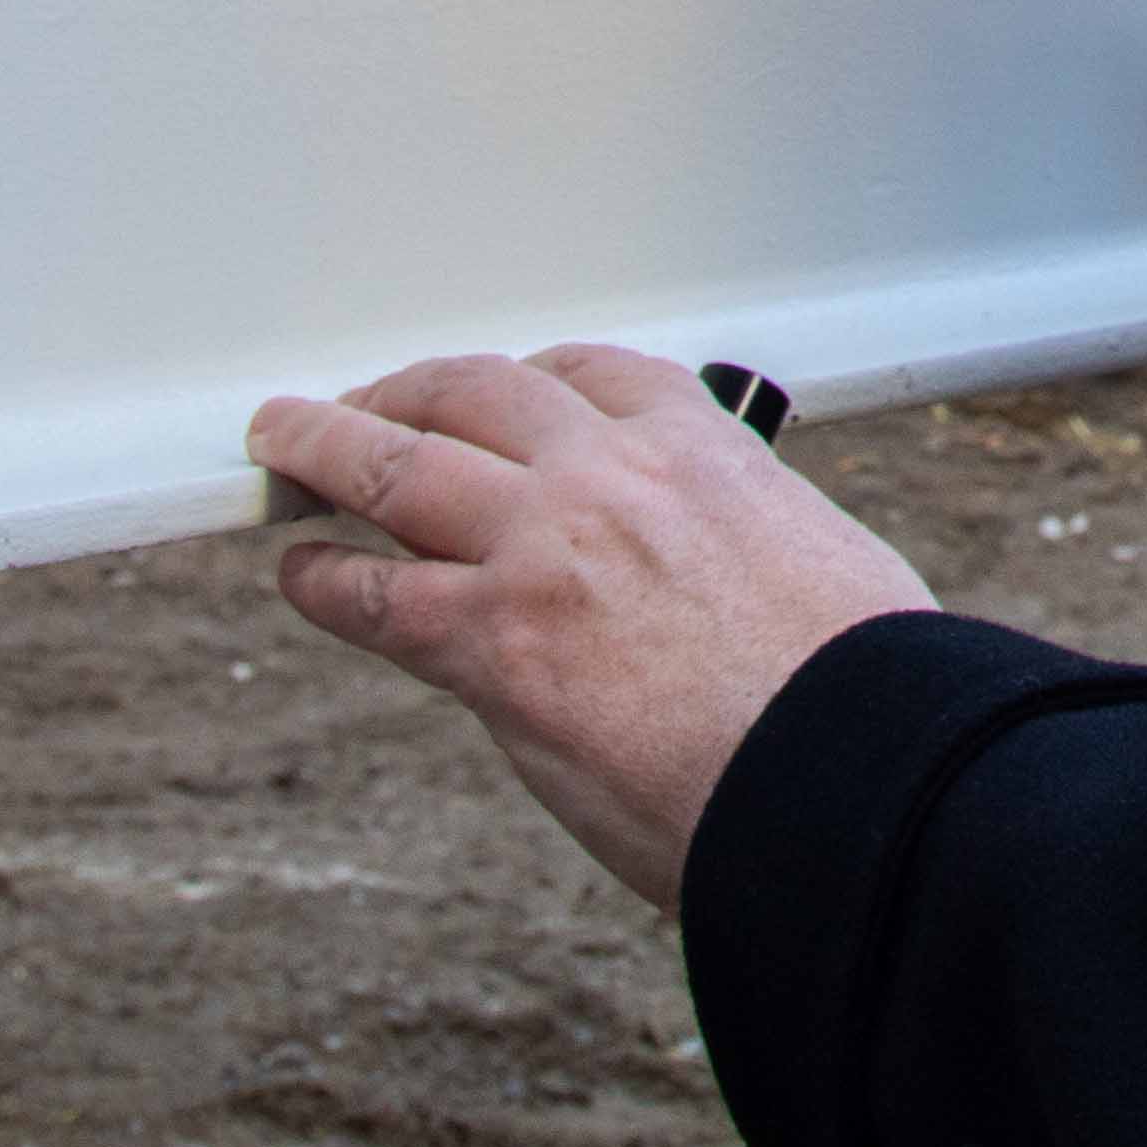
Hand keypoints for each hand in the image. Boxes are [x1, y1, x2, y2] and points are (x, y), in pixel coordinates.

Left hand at [248, 347, 936, 910]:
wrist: (851, 772)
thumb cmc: (863, 695)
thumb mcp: (824, 565)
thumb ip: (749, 549)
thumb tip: (728, 586)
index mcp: (705, 450)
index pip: (592, 375)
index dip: (526, 380)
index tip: (496, 393)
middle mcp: (613, 473)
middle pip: (474, 393)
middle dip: (406, 390)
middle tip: (362, 403)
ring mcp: (544, 549)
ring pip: (397, 464)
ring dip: (326, 444)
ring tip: (283, 442)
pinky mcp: (495, 641)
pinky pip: (375, 594)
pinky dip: (325, 579)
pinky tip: (303, 573)